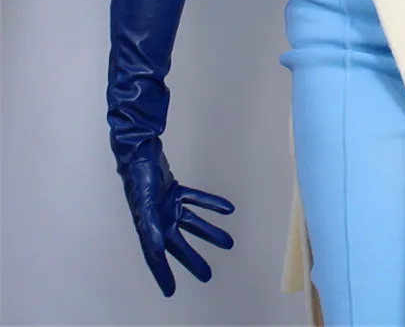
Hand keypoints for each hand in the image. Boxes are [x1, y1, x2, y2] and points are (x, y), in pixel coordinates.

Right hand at [118, 138, 234, 295]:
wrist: (139, 151)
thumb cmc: (138, 176)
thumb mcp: (145, 202)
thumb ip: (151, 226)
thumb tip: (161, 248)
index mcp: (148, 226)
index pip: (156, 256)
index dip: (163, 274)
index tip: (170, 291)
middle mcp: (158, 218)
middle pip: (178, 244)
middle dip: (193, 260)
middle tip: (207, 275)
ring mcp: (167, 205)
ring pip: (192, 223)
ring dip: (209, 232)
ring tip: (228, 242)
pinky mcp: (175, 190)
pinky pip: (196, 200)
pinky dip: (211, 204)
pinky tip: (227, 209)